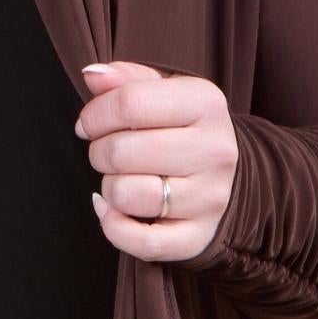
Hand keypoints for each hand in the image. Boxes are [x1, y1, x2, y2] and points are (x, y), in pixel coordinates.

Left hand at [75, 60, 238, 259]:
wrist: (229, 177)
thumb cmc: (184, 130)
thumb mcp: (165, 93)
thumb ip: (128, 80)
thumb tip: (92, 76)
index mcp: (206, 104)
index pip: (129, 103)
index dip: (95, 115)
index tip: (88, 124)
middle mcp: (214, 151)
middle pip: (122, 151)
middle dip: (99, 152)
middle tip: (107, 153)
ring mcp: (208, 198)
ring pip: (126, 195)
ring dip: (109, 188)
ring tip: (121, 179)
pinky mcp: (198, 237)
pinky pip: (141, 242)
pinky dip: (114, 227)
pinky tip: (112, 211)